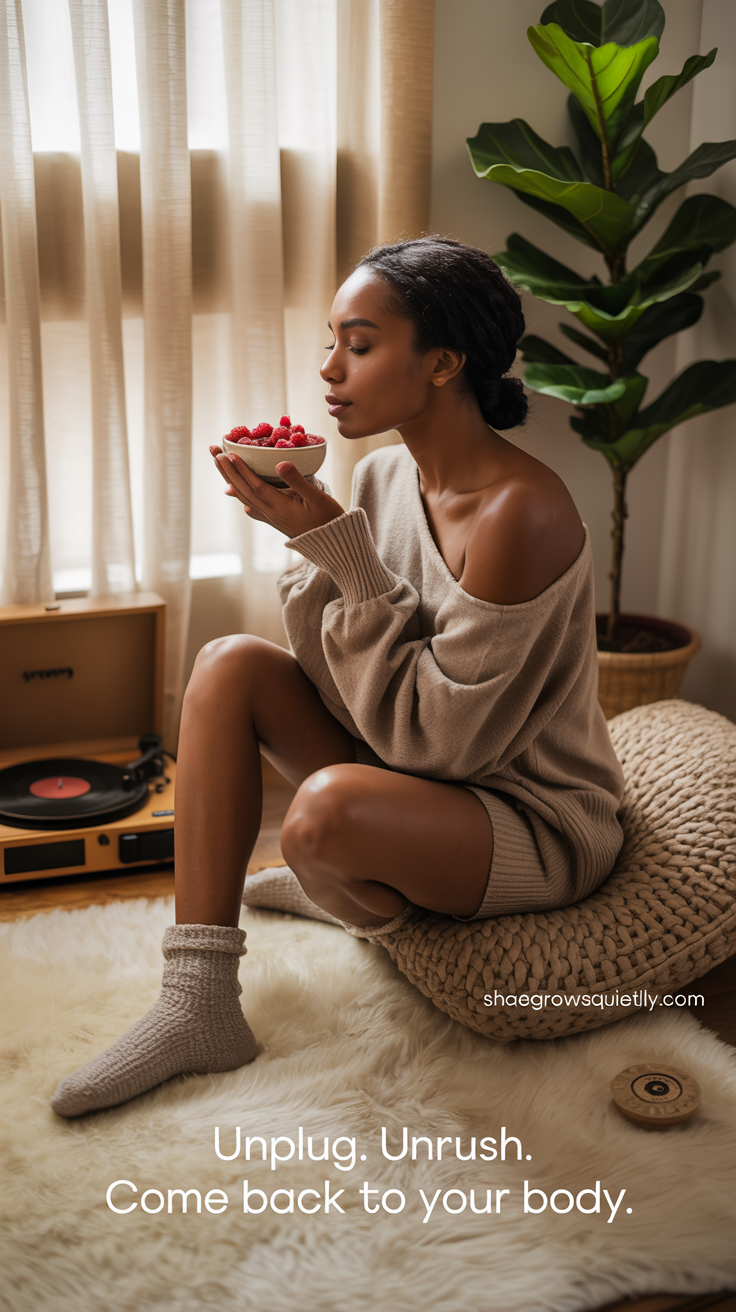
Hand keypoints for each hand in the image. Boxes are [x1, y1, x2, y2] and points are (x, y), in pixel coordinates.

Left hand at [210, 446, 344, 538]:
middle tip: (214, 451)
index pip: (255, 486)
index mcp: (279, 507)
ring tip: (219, 464)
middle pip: (243, 490)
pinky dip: (240, 496)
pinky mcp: (274, 520)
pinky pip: (251, 506)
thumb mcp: (318, 497)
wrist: (332, 545)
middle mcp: (270, 513)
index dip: (241, 470)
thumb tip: (280, 462)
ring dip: (230, 479)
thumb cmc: (328, 519)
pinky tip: (236, 493)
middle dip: (227, 470)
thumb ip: (298, 480)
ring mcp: (271, 518)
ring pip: (244, 497)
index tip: (229, 454)